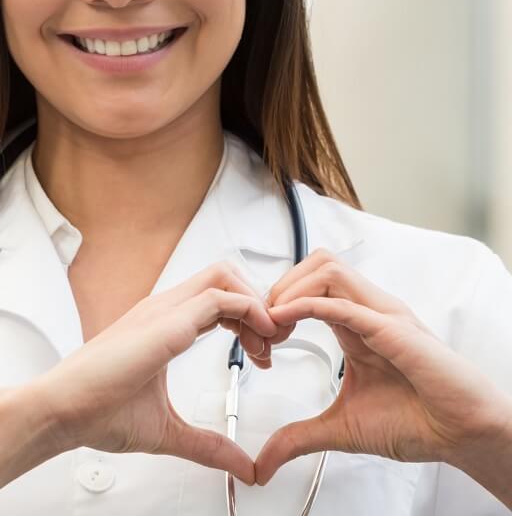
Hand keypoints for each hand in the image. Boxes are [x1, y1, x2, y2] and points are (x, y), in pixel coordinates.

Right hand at [30, 261, 291, 483]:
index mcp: (163, 324)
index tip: (264, 351)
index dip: (248, 317)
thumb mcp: (167, 429)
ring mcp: (162, 310)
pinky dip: (247, 310)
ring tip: (269, 339)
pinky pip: (217, 298)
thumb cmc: (97, 411)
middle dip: (258, 302)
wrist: (60, 411)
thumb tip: (242, 466)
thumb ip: (208, 445)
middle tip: (274, 341)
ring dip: (255, 302)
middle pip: (225, 275)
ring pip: (224, 275)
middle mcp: (164, 308)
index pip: (217, 298)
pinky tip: (259, 339)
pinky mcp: (164, 323)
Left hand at [254, 248, 511, 493]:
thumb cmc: (417, 422)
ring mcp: (381, 314)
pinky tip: (286, 318)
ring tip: (276, 324)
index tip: (261, 336)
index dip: (276, 301)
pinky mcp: (394, 328)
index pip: (307, 284)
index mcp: (354, 323)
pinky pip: (346, 302)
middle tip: (264, 326)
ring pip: (328, 269)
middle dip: (279, 287)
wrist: (463, 435)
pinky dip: (309, 304)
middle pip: (314, 264)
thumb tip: (264, 460)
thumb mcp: (342, 428)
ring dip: (292, 289)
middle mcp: (366, 310)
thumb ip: (299, 437)